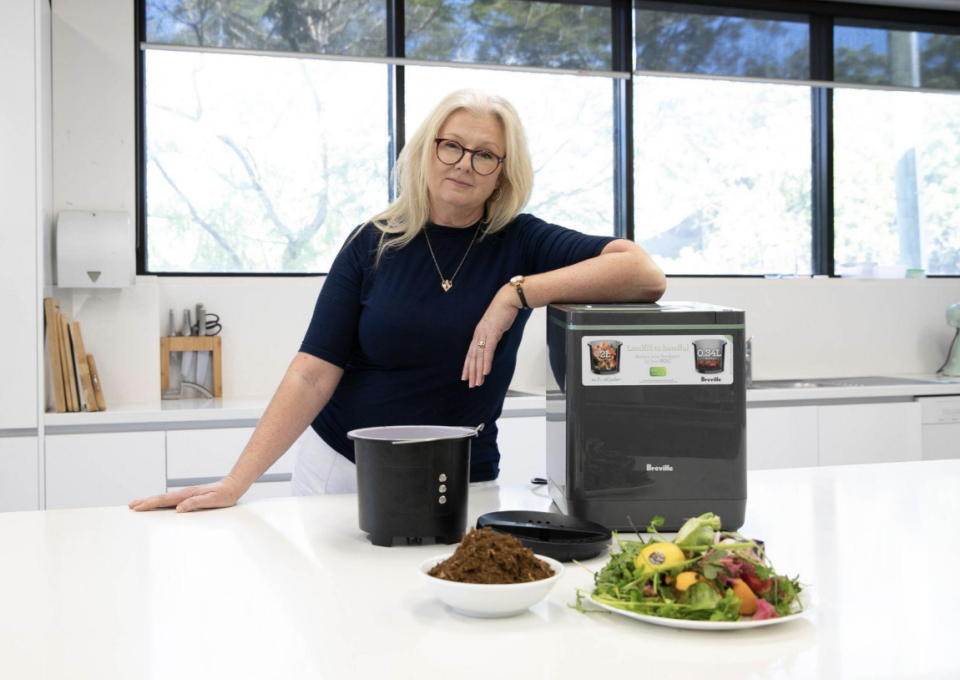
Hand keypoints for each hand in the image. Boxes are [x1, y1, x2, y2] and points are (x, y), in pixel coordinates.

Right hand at [128, 475, 245, 512]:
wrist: (232, 486)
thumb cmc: (224, 494)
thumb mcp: (212, 500)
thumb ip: (196, 503)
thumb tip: (179, 508)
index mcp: (187, 494)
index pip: (164, 499)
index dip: (150, 503)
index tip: (137, 507)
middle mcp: (184, 493)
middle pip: (160, 497)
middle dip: (145, 502)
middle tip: (130, 506)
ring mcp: (185, 494)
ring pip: (164, 498)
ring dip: (150, 501)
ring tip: (138, 504)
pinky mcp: (188, 497)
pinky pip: (170, 500)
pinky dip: (160, 502)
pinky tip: (157, 504)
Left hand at [462, 285, 520, 387]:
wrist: (507, 299)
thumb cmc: (503, 312)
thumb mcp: (495, 326)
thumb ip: (492, 335)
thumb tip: (492, 342)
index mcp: (478, 333)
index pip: (470, 353)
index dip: (467, 365)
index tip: (465, 376)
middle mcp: (478, 334)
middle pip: (473, 357)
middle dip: (471, 372)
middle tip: (470, 385)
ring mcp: (485, 334)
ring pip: (479, 356)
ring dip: (478, 371)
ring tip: (477, 382)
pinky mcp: (493, 333)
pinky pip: (488, 350)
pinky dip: (486, 362)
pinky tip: (485, 372)